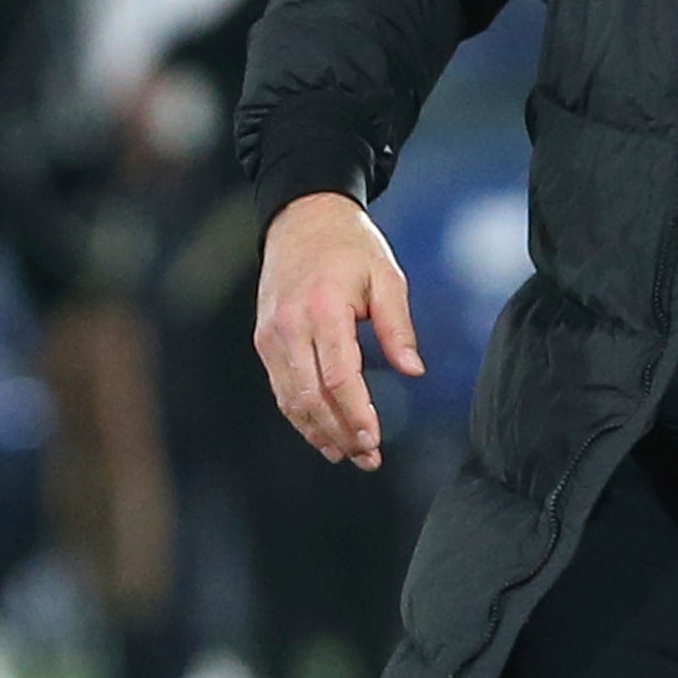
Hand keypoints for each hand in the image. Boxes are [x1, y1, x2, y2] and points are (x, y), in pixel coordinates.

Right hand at [257, 189, 420, 470]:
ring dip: (319, 432)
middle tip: (367, 458)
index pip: (338, 377)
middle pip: (311, 397)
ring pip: (291, 399)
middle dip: (340, 433)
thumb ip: (398, 326)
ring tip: (348, 455)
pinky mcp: (264, 340)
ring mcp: (271, 335)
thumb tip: (414, 371)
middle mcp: (290, 326)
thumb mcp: (387, 276)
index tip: (374, 440)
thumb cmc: (350, 246)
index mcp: (323, 309)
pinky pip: (281, 388)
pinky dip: (300, 416)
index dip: (356, 414)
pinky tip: (322, 433)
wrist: (302, 218)